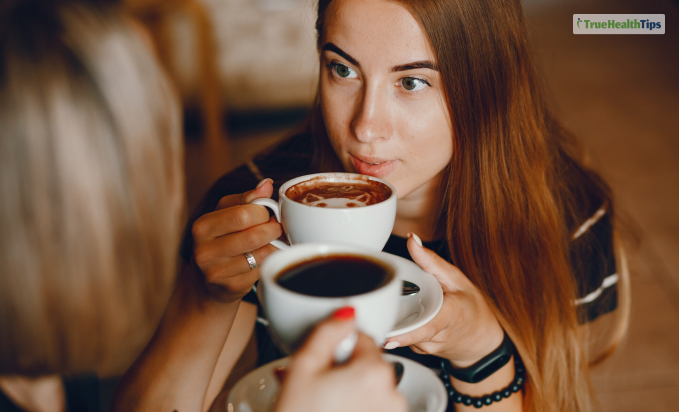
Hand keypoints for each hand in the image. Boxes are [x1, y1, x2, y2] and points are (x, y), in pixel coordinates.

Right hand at [190, 178, 281, 301]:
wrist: (205, 284)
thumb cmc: (219, 242)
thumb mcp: (225, 214)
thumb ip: (246, 199)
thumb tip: (267, 184)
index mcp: (203, 226)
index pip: (243, 214)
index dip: (263, 212)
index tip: (268, 214)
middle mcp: (205, 250)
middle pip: (254, 235)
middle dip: (272, 229)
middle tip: (275, 228)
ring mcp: (216, 272)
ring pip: (262, 254)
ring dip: (274, 246)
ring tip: (272, 241)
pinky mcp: (230, 288)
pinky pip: (262, 270)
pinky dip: (269, 262)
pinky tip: (263, 258)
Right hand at [274, 310, 406, 411]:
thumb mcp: (303, 367)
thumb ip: (327, 332)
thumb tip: (346, 313)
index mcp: (375, 371)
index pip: (363, 338)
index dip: (339, 347)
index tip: (323, 362)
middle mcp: (392, 394)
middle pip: (369, 365)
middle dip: (345, 370)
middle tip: (318, 385)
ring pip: (371, 389)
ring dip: (351, 390)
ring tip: (322, 403)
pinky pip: (374, 408)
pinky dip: (358, 408)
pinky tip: (332, 411)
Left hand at [384, 233, 504, 367]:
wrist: (481, 340)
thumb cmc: (471, 307)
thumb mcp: (456, 278)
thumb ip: (431, 261)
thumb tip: (412, 240)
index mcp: (450, 316)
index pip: (427, 328)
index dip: (407, 334)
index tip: (390, 338)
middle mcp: (437, 337)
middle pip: (408, 330)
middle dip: (392, 319)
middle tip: (380, 306)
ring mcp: (428, 348)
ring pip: (403, 334)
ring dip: (396, 320)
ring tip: (402, 306)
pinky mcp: (420, 353)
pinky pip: (404, 337)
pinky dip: (402, 326)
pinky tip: (409, 317)